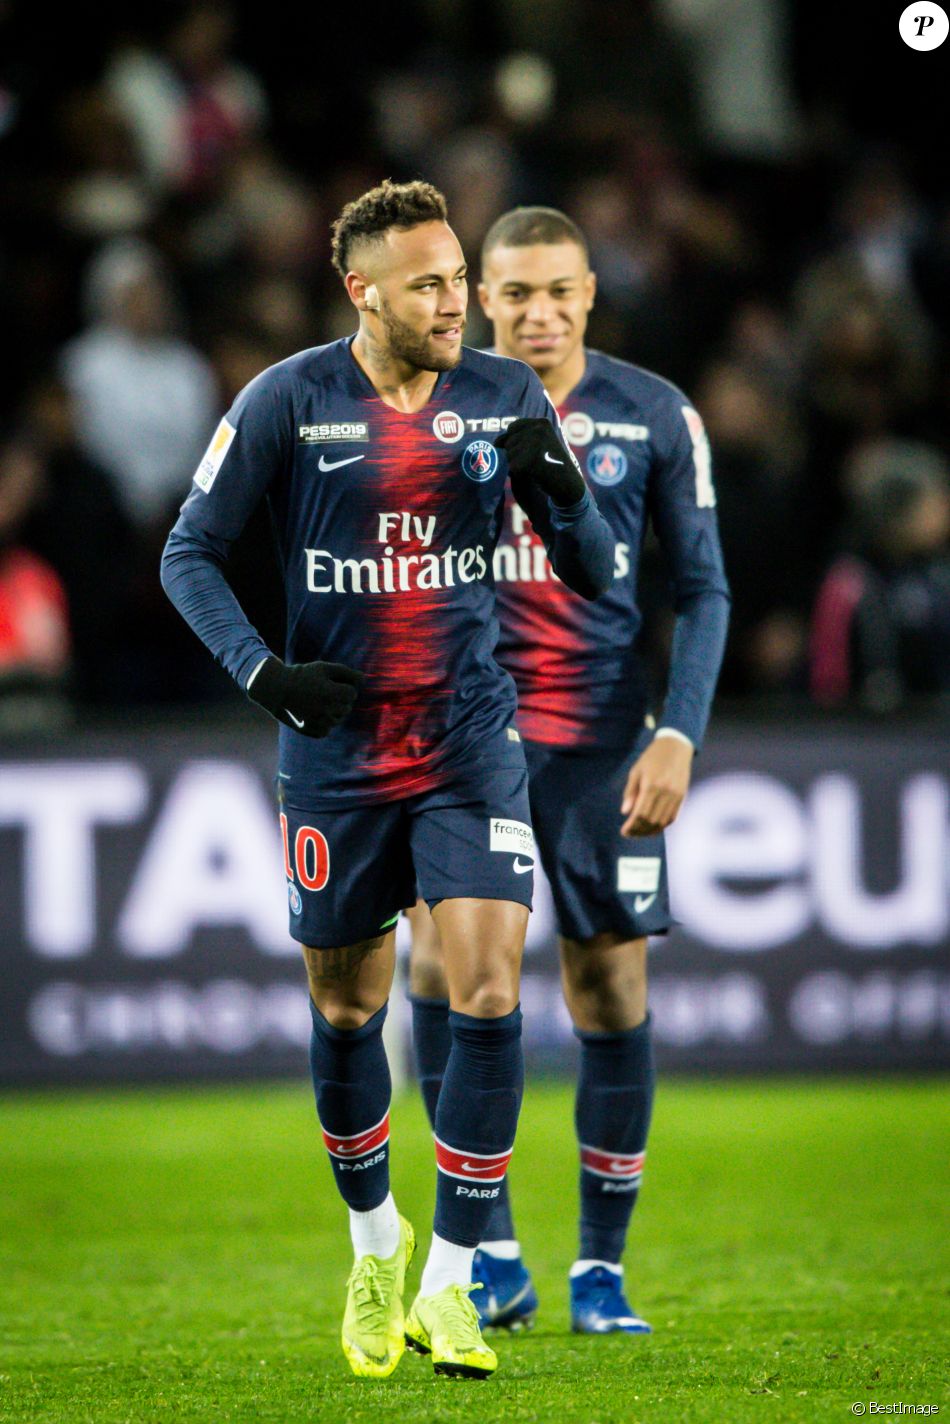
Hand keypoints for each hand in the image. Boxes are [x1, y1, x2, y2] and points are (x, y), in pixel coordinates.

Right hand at [247, 657, 363, 737]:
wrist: (277, 689)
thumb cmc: (303, 675)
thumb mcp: (324, 668)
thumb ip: (346, 672)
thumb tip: (363, 678)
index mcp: (332, 693)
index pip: (352, 693)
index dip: (343, 686)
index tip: (330, 683)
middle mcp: (327, 710)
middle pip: (347, 707)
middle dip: (339, 699)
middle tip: (322, 692)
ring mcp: (319, 722)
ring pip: (338, 719)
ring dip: (332, 711)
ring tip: (317, 702)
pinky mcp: (312, 731)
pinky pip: (327, 729)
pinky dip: (323, 722)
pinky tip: (312, 712)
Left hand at [496, 418, 585, 506]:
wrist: (568, 483)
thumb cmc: (550, 462)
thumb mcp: (537, 442)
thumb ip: (516, 437)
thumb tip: (495, 443)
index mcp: (542, 422)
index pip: (512, 428)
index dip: (516, 442)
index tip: (530, 450)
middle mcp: (538, 430)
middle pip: (509, 442)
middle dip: (516, 454)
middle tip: (536, 460)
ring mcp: (534, 445)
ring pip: (508, 455)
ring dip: (517, 464)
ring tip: (535, 466)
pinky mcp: (530, 460)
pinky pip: (511, 467)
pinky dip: (519, 474)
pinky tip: (534, 473)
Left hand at [620, 736, 693, 836]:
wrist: (676, 747)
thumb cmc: (652, 758)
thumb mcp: (636, 771)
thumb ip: (630, 792)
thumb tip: (625, 812)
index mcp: (651, 785)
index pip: (640, 814)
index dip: (632, 826)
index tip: (624, 831)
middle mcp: (665, 792)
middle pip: (651, 820)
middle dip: (639, 831)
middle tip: (630, 833)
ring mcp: (676, 795)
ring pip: (663, 822)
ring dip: (650, 831)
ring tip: (640, 833)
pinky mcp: (682, 796)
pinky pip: (672, 817)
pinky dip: (662, 825)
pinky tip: (653, 827)